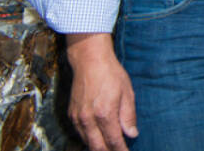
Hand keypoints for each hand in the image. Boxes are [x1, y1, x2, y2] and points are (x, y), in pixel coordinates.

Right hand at [66, 33, 137, 150]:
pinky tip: (97, 139)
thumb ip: (128, 116)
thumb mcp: (127, 92)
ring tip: (109, 148)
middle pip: (97, 147)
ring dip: (98, 148)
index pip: (113, 141)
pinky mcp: (71, 115)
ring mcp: (78, 118)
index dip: (121, 150)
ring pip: (87, 142)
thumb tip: (132, 134)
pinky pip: (80, 134)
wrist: (89, 61)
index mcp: (105, 113)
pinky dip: (89, 139)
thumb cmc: (111, 74)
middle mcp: (88, 119)